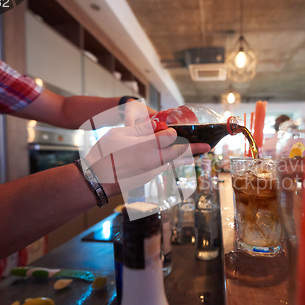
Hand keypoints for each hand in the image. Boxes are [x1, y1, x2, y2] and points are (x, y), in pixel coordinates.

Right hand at [84, 120, 209, 194]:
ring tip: (194, 153)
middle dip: (195, 148)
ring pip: (172, 162)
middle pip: (180, 152)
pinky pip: (163, 168)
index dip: (170, 131)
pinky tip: (164, 160)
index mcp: (148, 146)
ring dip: (182, 156)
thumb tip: (158, 125)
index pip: (171, 137)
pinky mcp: (148, 178)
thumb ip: (141, 129)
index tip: (167, 129)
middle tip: (207, 146)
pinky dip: (168, 163)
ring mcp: (152, 172)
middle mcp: (154, 160)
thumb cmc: (105, 154)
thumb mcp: (120, 134)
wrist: (97, 179)